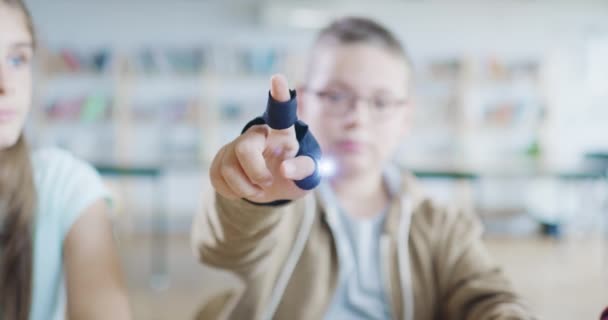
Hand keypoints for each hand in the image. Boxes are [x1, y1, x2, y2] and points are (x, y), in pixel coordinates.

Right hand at [210, 74, 315, 202]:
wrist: (271, 189)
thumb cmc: (292, 174)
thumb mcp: (307, 175)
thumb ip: (304, 170)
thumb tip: (284, 169)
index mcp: (282, 133)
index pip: (281, 111)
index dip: (279, 95)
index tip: (278, 78)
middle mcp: (256, 135)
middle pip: (245, 149)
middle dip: (256, 172)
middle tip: (268, 182)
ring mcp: (234, 146)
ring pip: (229, 169)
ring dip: (247, 189)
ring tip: (259, 188)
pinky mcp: (219, 161)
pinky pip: (219, 179)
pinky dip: (234, 192)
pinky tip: (244, 187)